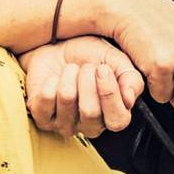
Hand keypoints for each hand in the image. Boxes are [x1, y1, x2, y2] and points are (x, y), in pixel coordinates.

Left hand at [19, 35, 144, 138]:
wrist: (58, 47)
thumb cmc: (89, 57)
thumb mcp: (116, 61)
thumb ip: (131, 79)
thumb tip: (129, 98)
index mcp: (113, 115)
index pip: (117, 121)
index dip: (110, 94)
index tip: (103, 69)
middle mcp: (90, 126)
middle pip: (90, 112)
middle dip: (87, 80)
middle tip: (85, 67)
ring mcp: (65, 125)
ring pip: (67, 101)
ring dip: (69, 76)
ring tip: (71, 69)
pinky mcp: (42, 118)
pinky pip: (45, 100)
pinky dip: (50, 81)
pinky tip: (54, 78)